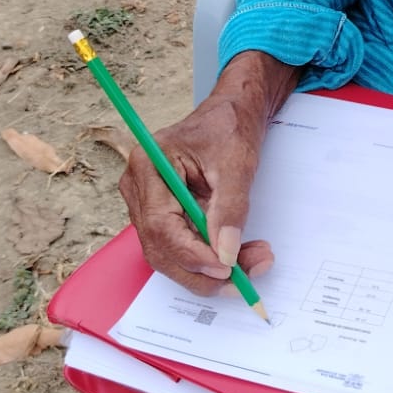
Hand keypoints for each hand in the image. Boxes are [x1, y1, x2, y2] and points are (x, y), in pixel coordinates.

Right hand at [119, 51, 297, 296]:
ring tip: (255, 261)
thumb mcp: (238, 163)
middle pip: (160, 248)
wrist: (232, 112)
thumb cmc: (230, 127)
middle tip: (246, 280)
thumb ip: (231, 208)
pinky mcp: (164, 213)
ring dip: (211, 269)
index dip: (192, 254)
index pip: (160, 225)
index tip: (226, 268)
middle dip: (203, 271)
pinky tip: (241, 254)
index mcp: (149, 164)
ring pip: (171, 254)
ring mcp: (147, 203)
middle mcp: (138, 187)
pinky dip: (211, 257)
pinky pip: (182, 246)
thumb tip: (225, 254)